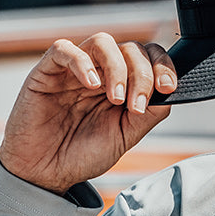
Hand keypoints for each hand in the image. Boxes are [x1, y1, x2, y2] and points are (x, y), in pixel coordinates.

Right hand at [0, 33, 177, 193]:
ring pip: (102, 42)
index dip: (162, 65)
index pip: (148, 57)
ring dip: (117, 67)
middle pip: (130, 48)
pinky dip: (82, 62)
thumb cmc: (80, 154)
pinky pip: (64, 49)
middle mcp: (100, 72)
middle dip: (142, 74)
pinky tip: (91, 85)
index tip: (167, 87)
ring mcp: (74, 70)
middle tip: (135, 105)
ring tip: (115, 98)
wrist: (44, 173)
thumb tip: (170, 92)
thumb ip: (148, 113)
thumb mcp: (125, 137)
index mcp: (121, 84)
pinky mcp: (46, 71)